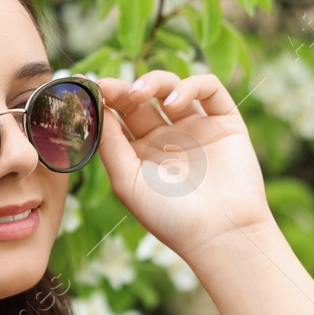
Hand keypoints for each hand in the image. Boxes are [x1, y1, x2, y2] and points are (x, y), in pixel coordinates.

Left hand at [95, 71, 274, 258]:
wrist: (219, 233)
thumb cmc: (169, 216)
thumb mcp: (127, 182)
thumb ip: (110, 144)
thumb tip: (95, 107)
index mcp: (139, 153)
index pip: (118, 116)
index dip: (104, 100)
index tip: (89, 88)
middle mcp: (166, 138)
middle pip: (141, 99)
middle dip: (124, 89)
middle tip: (110, 87)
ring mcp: (196, 128)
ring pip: (172, 87)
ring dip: (153, 82)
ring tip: (140, 94)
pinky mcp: (225, 122)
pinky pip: (210, 89)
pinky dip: (191, 85)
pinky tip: (174, 103)